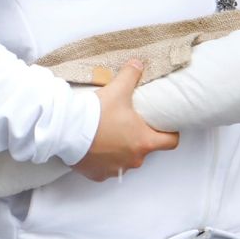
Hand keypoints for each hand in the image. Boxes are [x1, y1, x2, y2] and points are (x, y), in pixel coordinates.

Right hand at [71, 60, 178, 182]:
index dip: (170, 133)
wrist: (68, 131)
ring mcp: (115, 170)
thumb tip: (138, 64)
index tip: (165, 126)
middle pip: (144, 149)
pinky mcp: (98, 175)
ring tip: (109, 133)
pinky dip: (103, 159)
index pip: (170, 142)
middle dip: (139, 138)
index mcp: (143, 142)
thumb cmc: (96, 115)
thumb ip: (131, 74)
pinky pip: (106, 167)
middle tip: (129, 123)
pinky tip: (95, 146)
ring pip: (125, 159)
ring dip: (120, 149)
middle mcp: (133, 160)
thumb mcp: (118, 89)